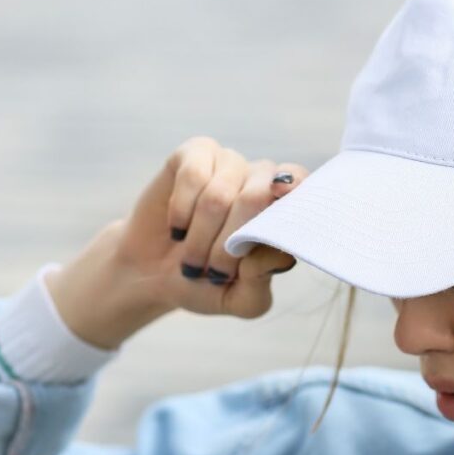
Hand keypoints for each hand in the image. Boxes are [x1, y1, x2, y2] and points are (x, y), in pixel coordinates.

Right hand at [46, 136, 309, 348]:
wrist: (152, 274)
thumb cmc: (206, 283)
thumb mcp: (240, 300)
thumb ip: (261, 284)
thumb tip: (279, 254)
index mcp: (281, 208)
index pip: (301, 185)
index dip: (294, 189)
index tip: (285, 198)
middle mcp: (260, 179)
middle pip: (256, 196)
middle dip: (228, 243)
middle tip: (212, 271)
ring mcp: (228, 163)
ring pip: (219, 195)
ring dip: (200, 236)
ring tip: (191, 259)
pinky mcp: (194, 154)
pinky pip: (193, 176)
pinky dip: (182, 209)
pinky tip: (177, 226)